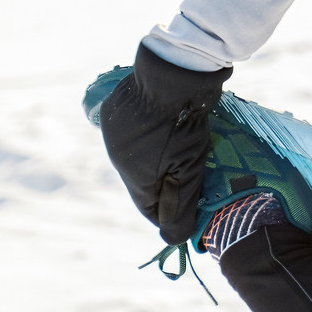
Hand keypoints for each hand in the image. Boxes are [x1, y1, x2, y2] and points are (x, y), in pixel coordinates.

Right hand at [96, 43, 230, 243]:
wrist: (174, 70)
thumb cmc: (183, 124)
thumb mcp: (188, 169)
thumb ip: (180, 205)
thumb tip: (173, 241)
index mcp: (132, 174)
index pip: (149, 208)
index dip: (171, 214)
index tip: (190, 214)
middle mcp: (117, 155)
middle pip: (144, 182)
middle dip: (167, 186)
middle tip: (195, 181)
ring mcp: (116, 130)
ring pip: (140, 157)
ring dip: (160, 160)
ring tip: (187, 155)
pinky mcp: (120, 109)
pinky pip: (137, 134)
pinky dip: (154, 138)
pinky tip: (172, 131)